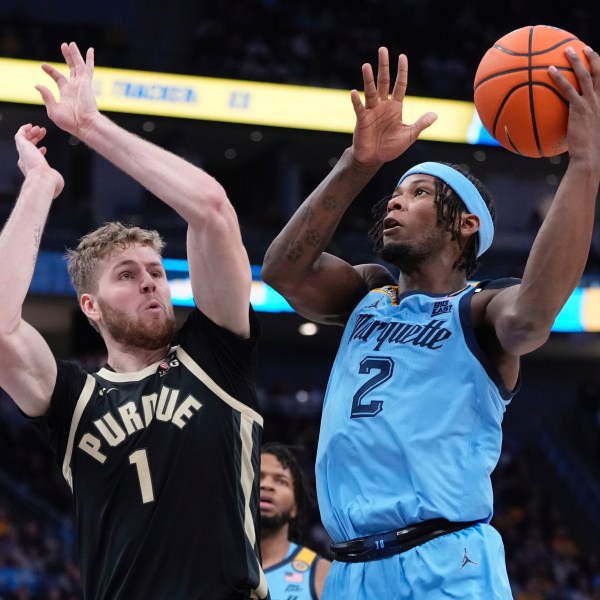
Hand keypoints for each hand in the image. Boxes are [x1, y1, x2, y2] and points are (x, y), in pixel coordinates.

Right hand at [14, 124, 63, 198]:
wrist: (43, 179)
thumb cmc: (50, 182)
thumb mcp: (54, 180)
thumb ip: (54, 178)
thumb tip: (56, 179)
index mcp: (31, 170)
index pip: (32, 158)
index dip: (38, 152)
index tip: (44, 149)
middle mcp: (25, 162)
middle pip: (27, 147)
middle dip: (34, 139)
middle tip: (42, 133)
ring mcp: (23, 154)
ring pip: (23, 140)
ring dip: (31, 133)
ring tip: (39, 129)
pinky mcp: (23, 146)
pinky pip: (19, 135)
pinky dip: (24, 129)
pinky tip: (30, 126)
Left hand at [35, 42, 99, 137]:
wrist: (84, 125)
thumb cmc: (70, 122)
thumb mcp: (53, 110)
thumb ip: (46, 96)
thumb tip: (38, 85)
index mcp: (67, 94)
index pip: (59, 78)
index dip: (51, 71)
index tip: (43, 66)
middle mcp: (76, 88)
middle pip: (71, 69)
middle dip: (67, 57)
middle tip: (64, 46)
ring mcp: (82, 85)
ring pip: (78, 66)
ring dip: (75, 55)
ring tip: (71, 44)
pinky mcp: (87, 83)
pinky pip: (89, 69)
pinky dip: (90, 59)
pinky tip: (90, 50)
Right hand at [350, 47, 437, 165]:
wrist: (375, 159)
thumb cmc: (391, 147)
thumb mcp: (409, 135)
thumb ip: (420, 124)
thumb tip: (435, 115)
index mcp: (395, 107)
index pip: (400, 85)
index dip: (402, 71)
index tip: (402, 57)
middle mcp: (383, 105)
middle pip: (384, 82)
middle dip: (384, 66)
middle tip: (383, 49)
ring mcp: (372, 111)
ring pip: (370, 91)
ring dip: (368, 79)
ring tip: (366, 66)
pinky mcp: (362, 120)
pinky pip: (359, 108)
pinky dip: (356, 101)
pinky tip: (354, 92)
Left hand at [550, 46, 599, 168]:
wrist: (591, 156)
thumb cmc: (588, 149)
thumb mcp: (587, 132)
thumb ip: (580, 123)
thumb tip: (569, 125)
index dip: (599, 68)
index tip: (593, 58)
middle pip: (598, 72)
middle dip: (591, 57)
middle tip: (583, 47)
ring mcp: (591, 103)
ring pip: (584, 75)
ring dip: (576, 60)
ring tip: (566, 50)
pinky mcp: (579, 109)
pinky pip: (568, 89)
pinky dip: (559, 78)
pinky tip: (550, 70)